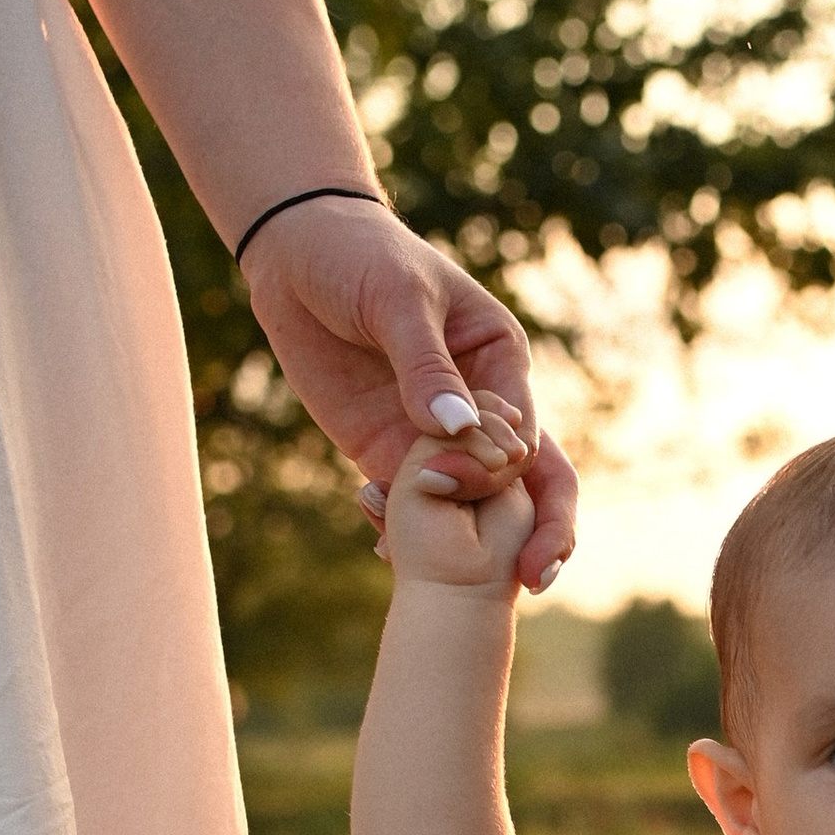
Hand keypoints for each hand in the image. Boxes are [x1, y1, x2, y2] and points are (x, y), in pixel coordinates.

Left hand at [242, 203, 576, 592]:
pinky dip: (406, 537)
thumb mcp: (396, 299)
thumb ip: (426, 365)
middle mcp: (482, 408)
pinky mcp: (390, 453)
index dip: (506, 470)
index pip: (526, 434)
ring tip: (445, 579)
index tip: (459, 481)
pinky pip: (413, 506)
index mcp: (502, 362)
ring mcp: (436, 437)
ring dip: (472, 546)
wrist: (297, 255)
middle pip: (527, 483)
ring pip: (475, 506)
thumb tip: (457, 429)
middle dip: (537, 531)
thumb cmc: (360, 255)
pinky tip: (386, 556)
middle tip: (531, 577)